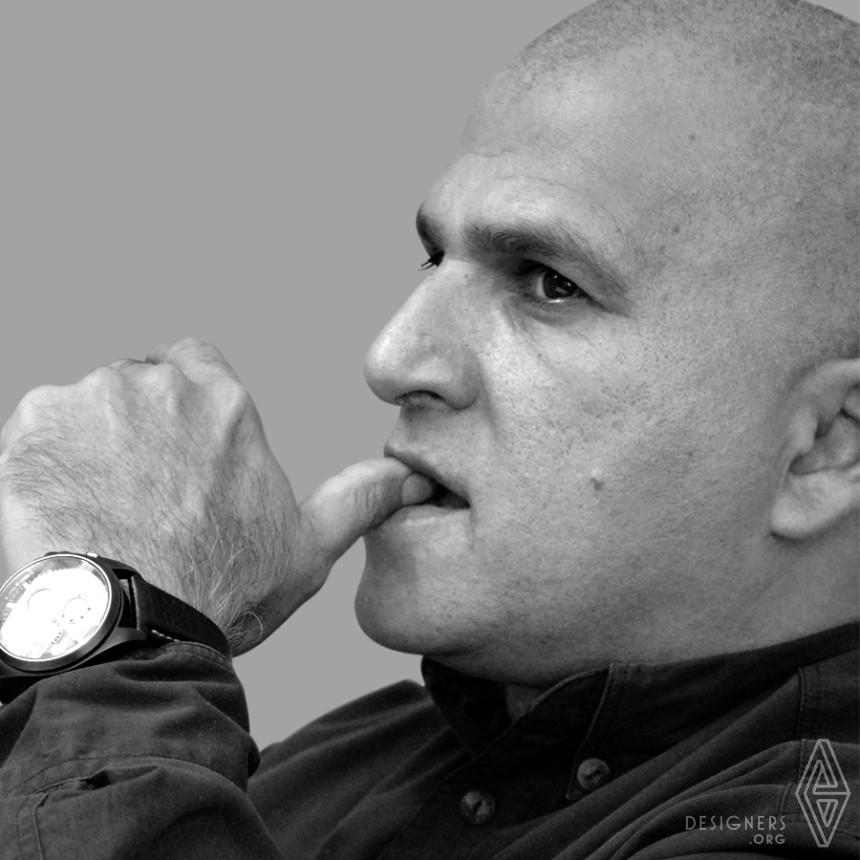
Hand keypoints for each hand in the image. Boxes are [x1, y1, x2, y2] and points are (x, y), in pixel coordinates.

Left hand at [0, 338, 432, 653]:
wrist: (128, 627)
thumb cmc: (219, 587)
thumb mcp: (307, 547)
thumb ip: (358, 499)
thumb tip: (409, 478)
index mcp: (221, 401)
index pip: (196, 364)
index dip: (187, 405)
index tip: (180, 451)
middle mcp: (155, 384)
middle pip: (139, 390)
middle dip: (139, 431)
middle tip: (143, 497)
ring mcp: (87, 401)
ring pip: (84, 413)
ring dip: (89, 451)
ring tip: (102, 516)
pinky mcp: (28, 429)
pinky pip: (33, 437)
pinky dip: (42, 468)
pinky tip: (66, 517)